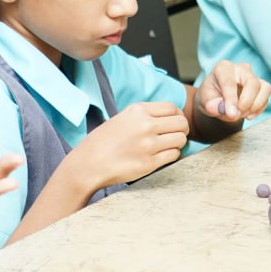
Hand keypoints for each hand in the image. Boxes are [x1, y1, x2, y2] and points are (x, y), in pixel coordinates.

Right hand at [71, 101, 188, 188]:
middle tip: (176, 135)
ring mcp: (148, 144)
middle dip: (182, 129)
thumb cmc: (103, 142)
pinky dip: (172, 155)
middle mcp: (145, 125)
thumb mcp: (122, 118)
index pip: (172, 108)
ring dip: (179, 143)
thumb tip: (169, 117)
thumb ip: (144, 116)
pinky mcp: (149, 163)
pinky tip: (162, 156)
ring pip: (180, 139)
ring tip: (169, 146)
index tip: (175, 122)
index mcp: (138, 111)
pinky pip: (174, 155)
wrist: (88, 164)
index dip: (178, 116)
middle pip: (181, 123)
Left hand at [195, 60, 270, 121]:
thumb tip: (224, 109)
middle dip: (246, 102)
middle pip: (253, 82)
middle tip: (236, 115)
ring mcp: (253, 76)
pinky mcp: (262, 86)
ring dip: (255, 105)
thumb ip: (211, 106)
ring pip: (265, 88)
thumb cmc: (210, 96)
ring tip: (241, 114)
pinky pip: (266, 97)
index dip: (231, 100)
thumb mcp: (204, 102)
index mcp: (223, 68)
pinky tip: (247, 114)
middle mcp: (240, 68)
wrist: (216, 99)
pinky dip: (258, 109)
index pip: (230, 82)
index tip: (231, 114)